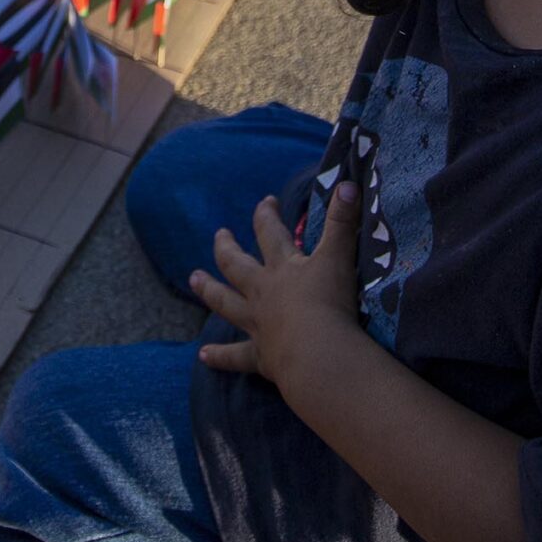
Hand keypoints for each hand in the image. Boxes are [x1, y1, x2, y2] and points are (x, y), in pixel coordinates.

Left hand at [194, 185, 364, 389]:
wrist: (319, 355)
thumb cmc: (330, 303)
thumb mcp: (339, 258)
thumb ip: (343, 222)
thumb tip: (347, 184)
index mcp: (283, 268)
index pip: (270, 232)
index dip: (267, 215)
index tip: (266, 201)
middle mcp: (263, 292)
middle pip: (237, 265)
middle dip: (227, 247)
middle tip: (220, 234)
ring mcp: (258, 324)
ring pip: (226, 303)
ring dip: (209, 290)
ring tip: (194, 279)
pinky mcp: (261, 355)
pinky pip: (236, 356)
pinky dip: (219, 356)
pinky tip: (203, 356)